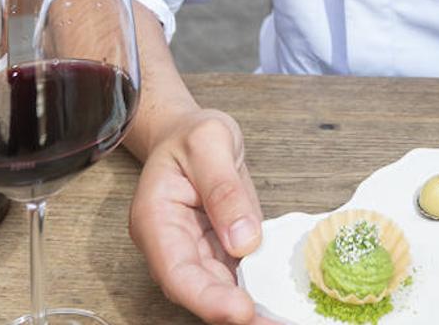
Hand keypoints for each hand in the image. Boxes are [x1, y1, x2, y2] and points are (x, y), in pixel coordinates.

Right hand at [128, 108, 276, 324]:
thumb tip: (244, 240)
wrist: (194, 133)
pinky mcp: (218, 253)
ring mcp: (194, 252)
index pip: (176, 271)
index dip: (207, 298)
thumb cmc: (194, 134)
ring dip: (251, 310)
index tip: (241, 310)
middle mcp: (170, 245)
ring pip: (220, 292)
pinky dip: (260, 292)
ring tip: (283, 319)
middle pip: (198, 291)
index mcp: (155, 219)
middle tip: (275, 323)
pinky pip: (237, 278)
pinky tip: (284, 304)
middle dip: (234, 312)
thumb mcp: (210, 141)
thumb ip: (223, 188)